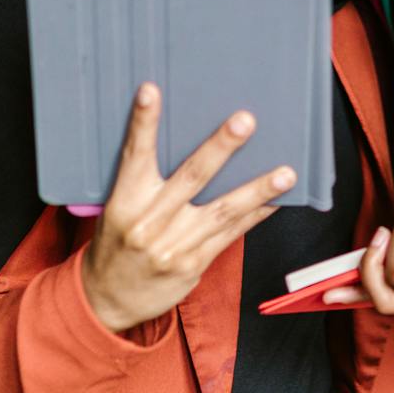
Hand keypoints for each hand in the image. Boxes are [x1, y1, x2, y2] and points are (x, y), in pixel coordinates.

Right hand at [81, 83, 295, 332]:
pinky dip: (255, 215)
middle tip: (244, 121)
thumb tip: (184, 143)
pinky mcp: (193, 264)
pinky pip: (231, 234)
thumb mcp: (116, 210)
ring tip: (287, 173)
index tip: (151, 91)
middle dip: (220, 147)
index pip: (134, 155)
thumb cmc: (115, 245)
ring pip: (223, 210)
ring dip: (258, 188)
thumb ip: (143, 181)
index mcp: (125, 202)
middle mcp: (149, 222)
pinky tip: (276, 200)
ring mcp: (174, 245)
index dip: (143, 123)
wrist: (106, 301)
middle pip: (191, 177)